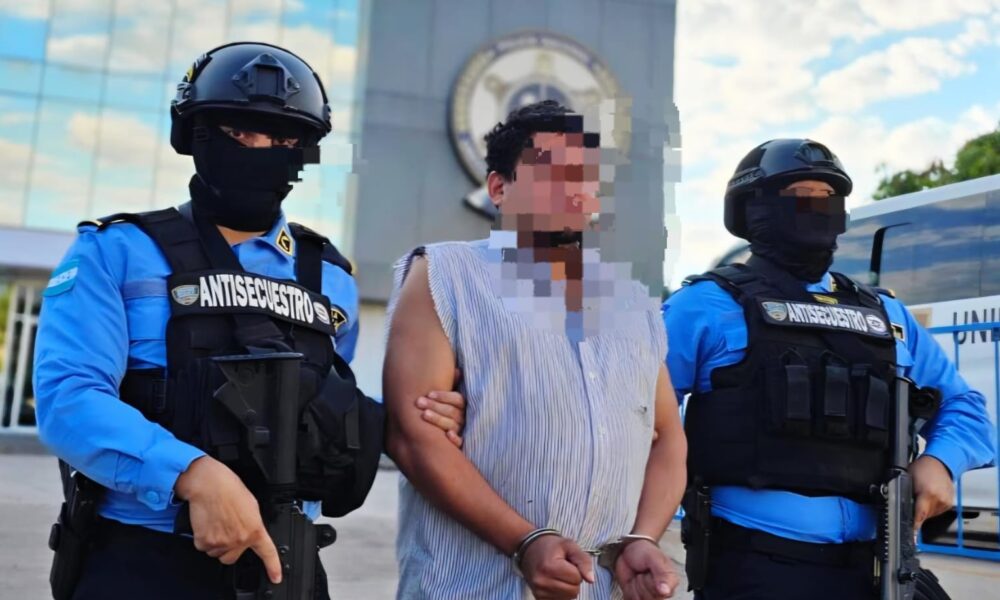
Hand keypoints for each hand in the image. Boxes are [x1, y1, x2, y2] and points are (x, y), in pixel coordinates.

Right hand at [174, 456, 281, 583]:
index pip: (267, 552)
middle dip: (230, 547)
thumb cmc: (229, 488)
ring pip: (218, 553)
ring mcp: (221, 542)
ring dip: (217, 543)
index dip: (273, 567)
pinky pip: (204, 548)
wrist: (208, 483)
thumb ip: (253, 524)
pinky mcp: (204, 542)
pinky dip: (204, 539)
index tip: (276, 577)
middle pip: (233, 557)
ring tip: (217, 522)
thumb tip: (250, 533)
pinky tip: (208, 523)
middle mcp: (239, 539)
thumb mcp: (251, 506)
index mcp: (254, 529)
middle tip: (227, 528)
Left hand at [416, 369, 466, 447]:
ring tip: (424, 414)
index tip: (429, 393)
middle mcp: (463, 417)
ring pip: (452, 425)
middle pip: (451, 411)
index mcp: (463, 405)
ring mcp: (462, 430)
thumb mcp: (450, 396)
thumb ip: (453, 384)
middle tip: (419, 402)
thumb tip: (458, 371)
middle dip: (435, 406)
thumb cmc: (446, 408)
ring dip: (439, 419)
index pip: (457, 399)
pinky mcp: (460, 443)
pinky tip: (448, 435)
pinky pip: (460, 442)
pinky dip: (455, 439)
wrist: (449, 432)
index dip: (444, 396)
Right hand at [520, 534, 595, 599]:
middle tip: (564, 569)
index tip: (567, 562)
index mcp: (549, 567)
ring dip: (568, 587)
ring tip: (559, 574)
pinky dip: (561, 593)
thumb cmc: (551, 546)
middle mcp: (542, 582)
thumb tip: (591, 580)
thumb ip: (583, 561)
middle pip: (573, 591)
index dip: (576, 569)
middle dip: (573, 580)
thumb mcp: (570, 546)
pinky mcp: (538, 598)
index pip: (577, 578)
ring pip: (568, 598)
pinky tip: (555, 582)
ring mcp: (539, 592)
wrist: (530, 549)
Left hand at [613, 539, 677, 598]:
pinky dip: (628, 591)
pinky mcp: (636, 597)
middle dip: (642, 583)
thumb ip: (662, 573)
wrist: (629, 549)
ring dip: (634, 586)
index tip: (648, 572)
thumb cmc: (644, 552)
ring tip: (638, 575)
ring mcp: (649, 596)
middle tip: (643, 572)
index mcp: (670, 583)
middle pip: (648, 598)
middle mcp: (661, 593)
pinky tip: (632, 582)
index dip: (650, 583)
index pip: (660, 594)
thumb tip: (665, 591)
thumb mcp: (654, 558)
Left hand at [910, 455, 954, 531]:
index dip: (914, 526)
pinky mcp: (950, 503)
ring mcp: (946, 502)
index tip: (912, 537)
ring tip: (923, 494)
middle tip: (913, 500)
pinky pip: (937, 511)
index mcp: (928, 494)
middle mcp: (939, 499)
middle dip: (916, 511)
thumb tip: (899, 506)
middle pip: (924, 516)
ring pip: (931, 515)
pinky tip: (929, 495)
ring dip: (924, 509)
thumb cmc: (923, 468)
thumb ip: (904, 494)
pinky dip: (932, 507)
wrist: (941, 462)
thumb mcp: (908, 479)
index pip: (919, 515)